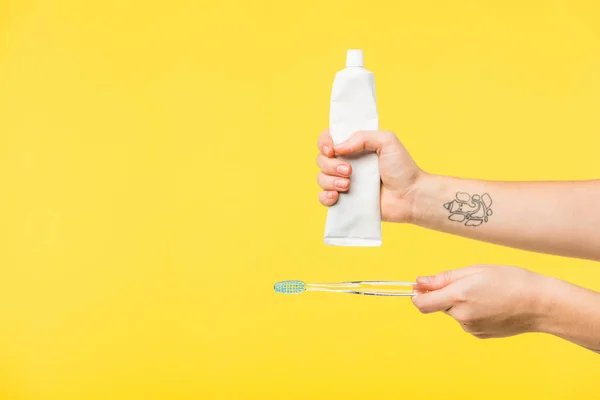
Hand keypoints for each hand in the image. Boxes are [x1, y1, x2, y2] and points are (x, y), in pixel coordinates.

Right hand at [316, 130, 422, 222]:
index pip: (328, 140)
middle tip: (349, 170)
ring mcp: (344, 183)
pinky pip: (323, 198)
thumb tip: (338, 147)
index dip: (324, 143)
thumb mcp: (387, 141)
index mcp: (354, 148)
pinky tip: (337, 196)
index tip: (331, 150)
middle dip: (330, 165)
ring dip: (330, 180)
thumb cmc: (402, 169)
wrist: (410, 196)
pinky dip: (325, 196)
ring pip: (321, 179)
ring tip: (348, 185)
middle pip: (321, 160)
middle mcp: (346, 164)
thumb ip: (363, 137)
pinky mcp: (345, 201)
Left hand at [412, 265, 549, 338]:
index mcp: (459, 296)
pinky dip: (471, 311)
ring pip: (453, 312)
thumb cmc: (510, 280)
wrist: (540, 304)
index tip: (421, 286)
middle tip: (468, 282)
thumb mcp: (475, 270)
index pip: (422, 304)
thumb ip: (444, 278)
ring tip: (485, 293)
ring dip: (460, 303)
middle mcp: (462, 316)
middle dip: (445, 294)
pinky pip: (466, 320)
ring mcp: (471, 328)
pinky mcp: (479, 334)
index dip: (417, 295)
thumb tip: (419, 282)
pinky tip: (490, 304)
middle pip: (438, 306)